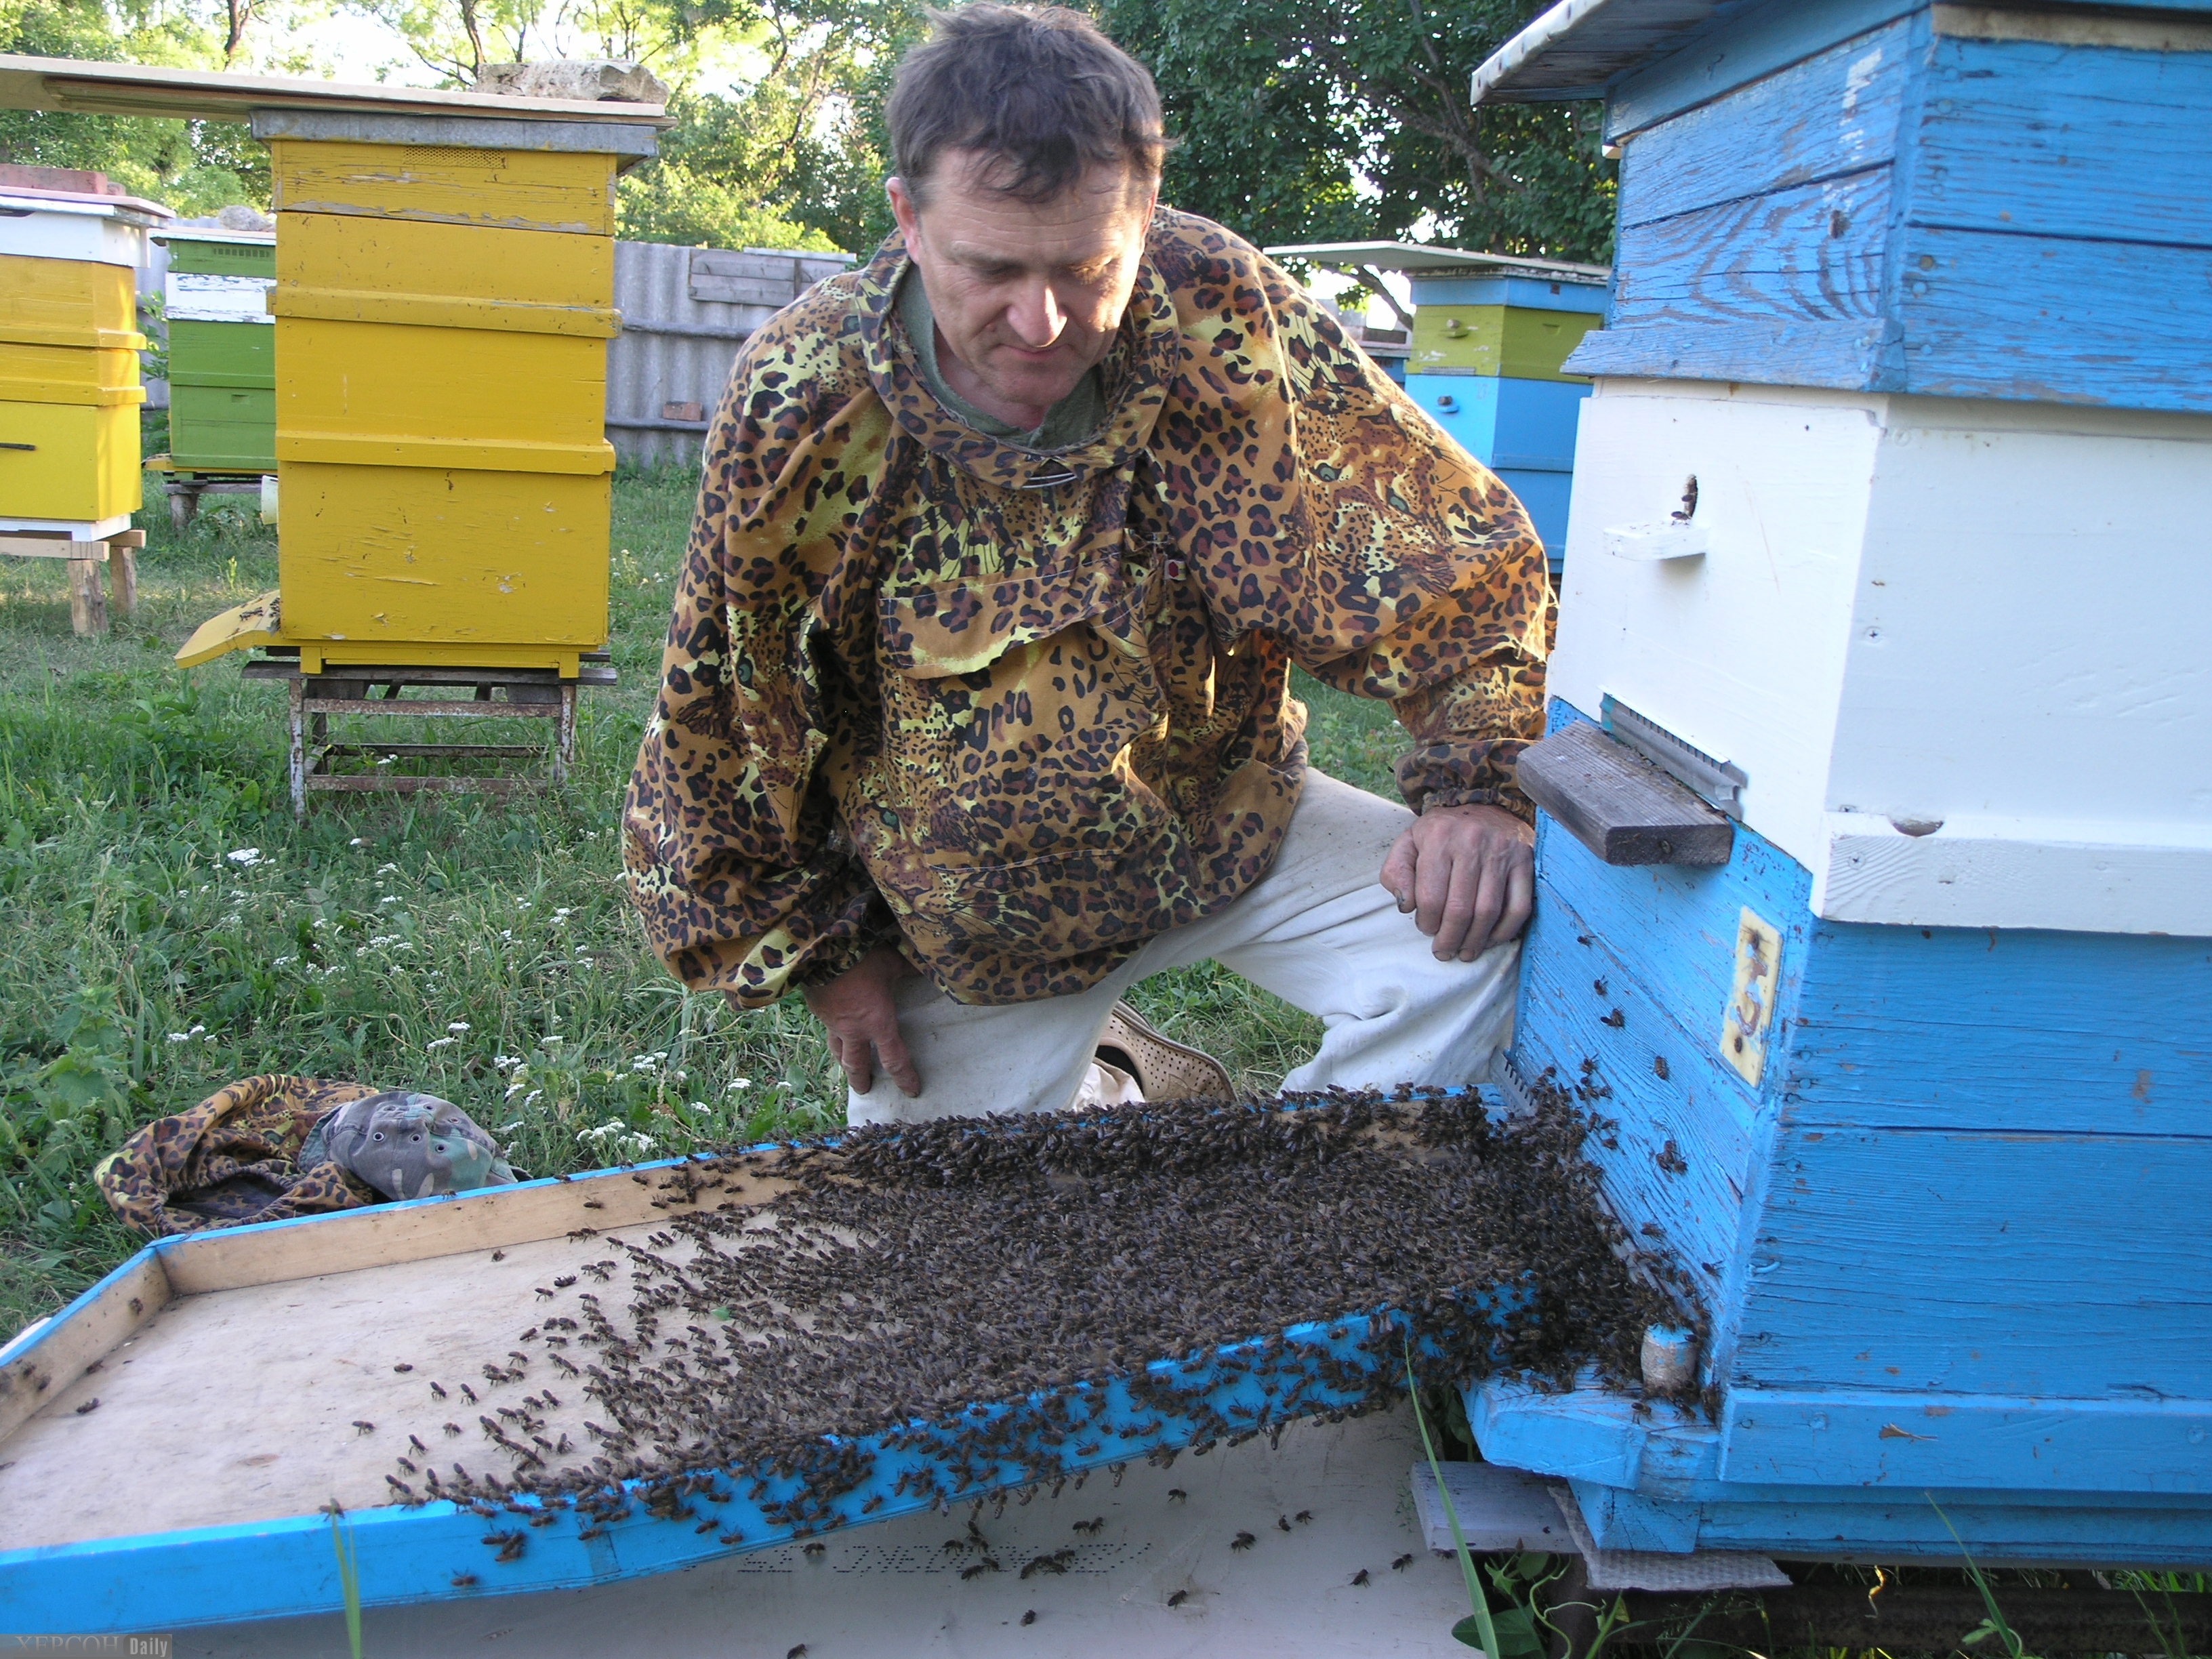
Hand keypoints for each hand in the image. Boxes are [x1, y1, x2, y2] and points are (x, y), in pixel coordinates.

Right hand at [799, 945, 921, 1095]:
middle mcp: (854, 1029)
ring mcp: (832, 1021)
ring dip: (842, 1061)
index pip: (895, 1060)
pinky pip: (826, 1026)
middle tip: (866, 1091)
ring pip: (837, 1049)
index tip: (911, 1091)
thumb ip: (909, 969)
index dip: (904, 1077)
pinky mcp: (817, 1009)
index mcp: (877, 1023)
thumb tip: (929, 966)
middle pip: (857, 1064)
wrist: (819, 950)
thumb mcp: (891, 962)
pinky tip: (834, 1024)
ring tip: (845, 1067)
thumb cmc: (861, 957)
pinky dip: (833, 1031)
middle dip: (862, 1080)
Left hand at [1380, 804, 1535, 961]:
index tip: (1427, 930)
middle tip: (1444, 952)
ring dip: (1476, 940)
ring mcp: (1502, 853)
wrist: (1484, 803)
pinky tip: (1491, 939)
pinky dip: (1505, 930)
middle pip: (1460, 908)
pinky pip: (1519, 906)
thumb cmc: (1442, 831)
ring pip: (1489, 911)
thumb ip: (1396, 872)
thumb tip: (1406, 906)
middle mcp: (1472, 843)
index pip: (1431, 896)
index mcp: (1439, 838)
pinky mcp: (1525, 862)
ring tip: (1465, 952)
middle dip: (1450, 939)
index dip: (1427, 922)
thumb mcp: (1409, 842)